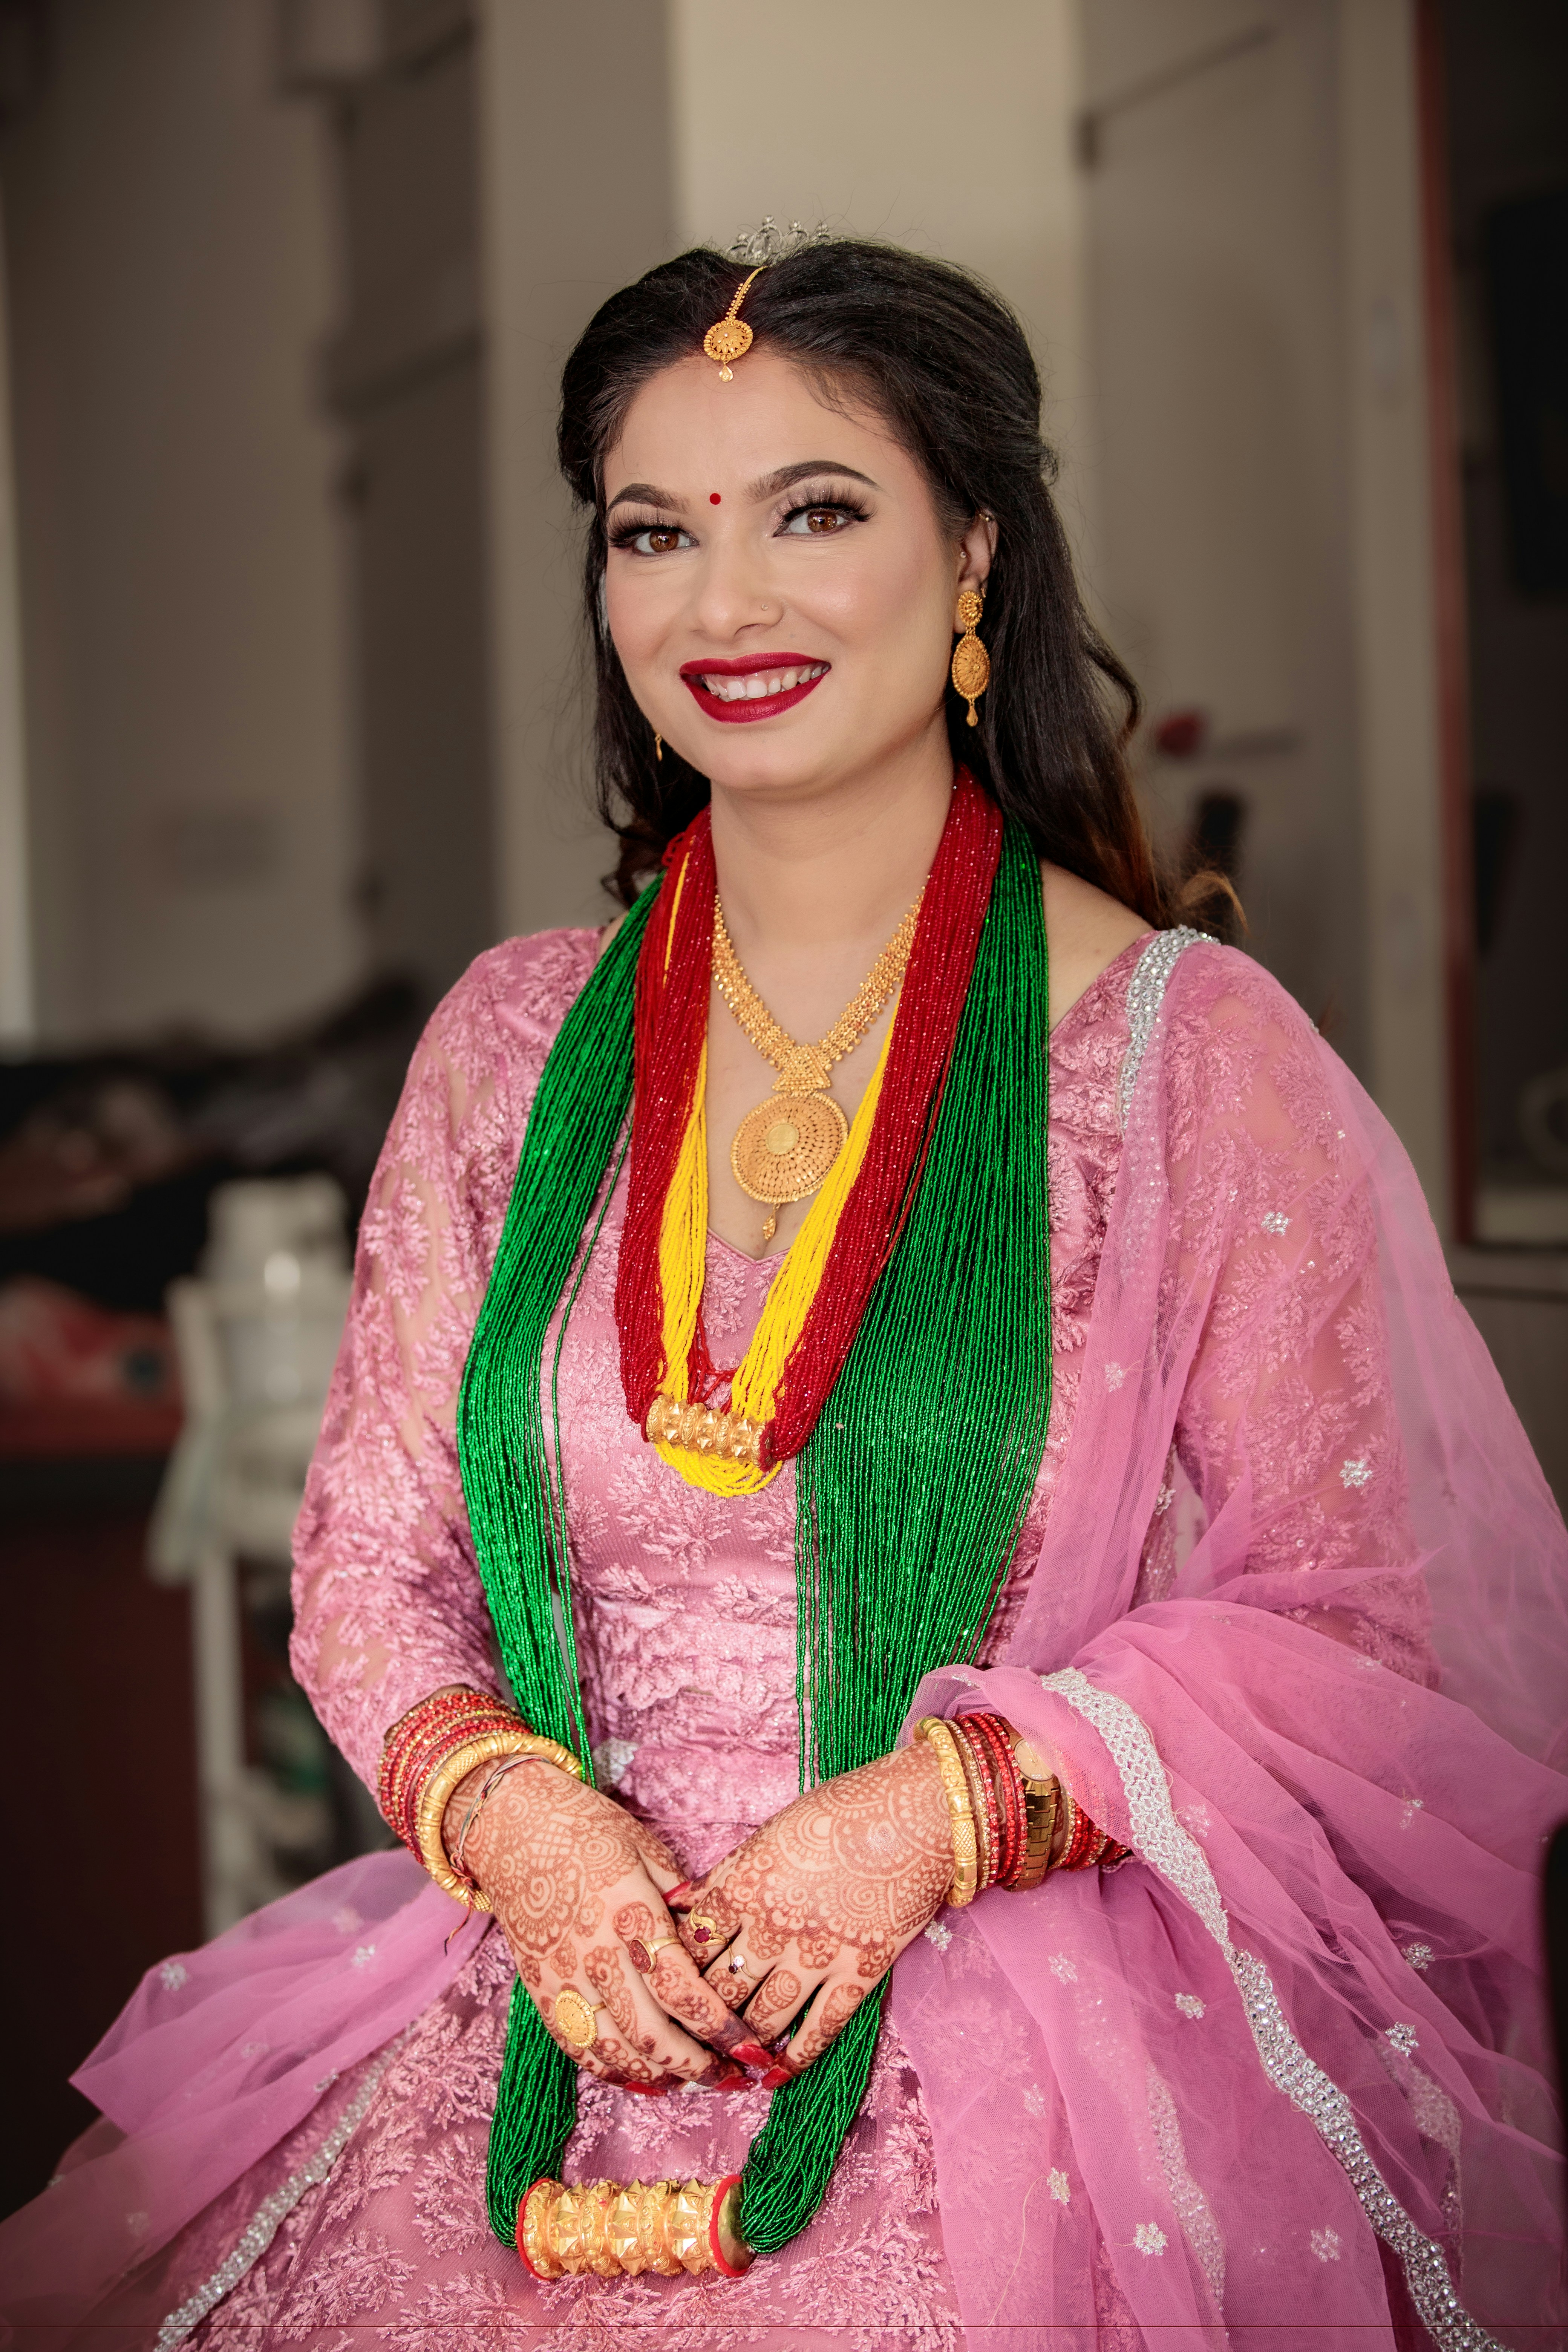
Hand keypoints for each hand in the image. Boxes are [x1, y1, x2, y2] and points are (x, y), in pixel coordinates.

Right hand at [450, 1761, 758, 2090]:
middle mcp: (599, 1956)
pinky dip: (614, 2072)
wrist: (513, 1827)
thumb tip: (717, 1937)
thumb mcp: (646, 1850)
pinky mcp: (542, 1990)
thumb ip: (683, 1898)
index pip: (683, 1992)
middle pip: (653, 2036)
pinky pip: (580, 2048)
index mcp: (633, 1917)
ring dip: (660, 2077)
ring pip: (617, 2053)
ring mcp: (566, 1979)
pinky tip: (642, 2075)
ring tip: (693, 2081)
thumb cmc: (586, 1829)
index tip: (751, 2051)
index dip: (721, 2030)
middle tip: (730, 2077)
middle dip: (699, 2067)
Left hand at [671, 1744, 951, 2079]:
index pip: (689, 1947)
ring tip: (728, 2060)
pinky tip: (779, 2073)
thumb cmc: (838, 1813)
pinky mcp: (858, 1973)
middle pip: (718, 1989)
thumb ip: (726, 1876)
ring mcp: (816, 1955)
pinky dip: (795, 2057)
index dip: (672, 1973)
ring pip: (762, 2017)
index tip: (666, 1991)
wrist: (913, 1815)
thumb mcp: (769, 1835)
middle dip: (700, 2018)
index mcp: (744, 1888)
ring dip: (741, 2043)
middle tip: (689, 2038)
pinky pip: (819, 2028)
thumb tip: (682, 1905)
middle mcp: (772, 1929)